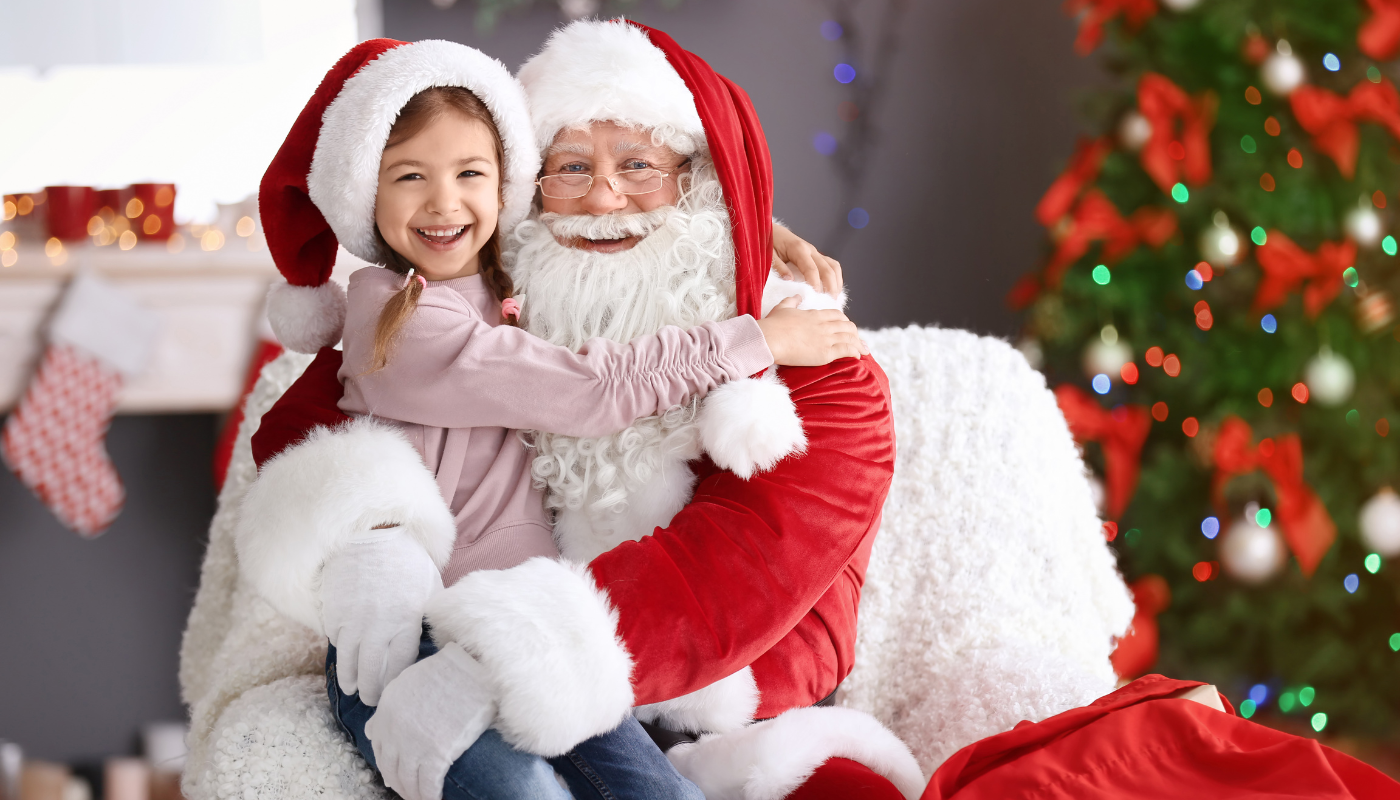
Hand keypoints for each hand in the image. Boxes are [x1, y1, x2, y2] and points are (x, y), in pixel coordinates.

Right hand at [320, 529, 442, 705]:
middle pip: (371, 670)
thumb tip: (439, 640)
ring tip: (351, 688)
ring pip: (348, 660)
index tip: (395, 691)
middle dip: (371, 689)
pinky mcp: (333, 611)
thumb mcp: (430, 587)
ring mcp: (352, 619)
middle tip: (370, 700)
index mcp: (406, 621)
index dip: (396, 681)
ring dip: (349, 677)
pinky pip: (334, 638)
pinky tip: (343, 657)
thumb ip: (432, 616)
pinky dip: (338, 649)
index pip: (399, 664)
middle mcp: (377, 625)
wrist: (370, 533)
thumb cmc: (407, 561)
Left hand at [365, 643, 496, 799]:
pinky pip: (428, 785)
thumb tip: (371, 732)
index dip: (388, 767)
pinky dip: (430, 796)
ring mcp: (413, 745)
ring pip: (408, 781)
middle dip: (401, 785)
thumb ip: (389, 708)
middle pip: (391, 770)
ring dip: (415, 794)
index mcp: (386, 712)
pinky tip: (436, 799)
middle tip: (410, 793)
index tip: (397, 776)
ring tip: (423, 799)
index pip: (380, 750)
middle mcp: (394, 732)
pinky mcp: (436, 755)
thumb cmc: (447, 671)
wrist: (472, 669)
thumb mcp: (407, 683)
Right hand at [756, 296, 866, 366]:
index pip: (837, 315)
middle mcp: (823, 325)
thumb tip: (797, 295)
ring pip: (850, 338)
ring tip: (864, 351)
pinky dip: (854, 352)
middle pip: (847, 326)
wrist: (769, 339)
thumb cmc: (772, 325)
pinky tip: (857, 356)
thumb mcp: (782, 308)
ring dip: (859, 344)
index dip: (844, 321)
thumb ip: (792, 301)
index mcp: (814, 315)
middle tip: (858, 340)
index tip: (847, 327)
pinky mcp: (825, 352)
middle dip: (855, 333)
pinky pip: (846, 350)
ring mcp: (826, 338)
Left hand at [772, 223, 842, 295]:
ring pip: (833, 266)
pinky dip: (835, 278)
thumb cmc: (767, 243)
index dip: (815, 284)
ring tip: (834, 298)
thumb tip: (790, 280)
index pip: (811, 269)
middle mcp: (810, 250)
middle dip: (830, 286)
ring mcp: (815, 253)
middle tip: (830, 302)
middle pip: (827, 268)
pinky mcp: (816, 256)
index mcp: (798, 249)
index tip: (816, 297)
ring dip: (836, 282)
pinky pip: (831, 266)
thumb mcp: (768, 255)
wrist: (769, 231)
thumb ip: (778, 267)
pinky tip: (834, 290)